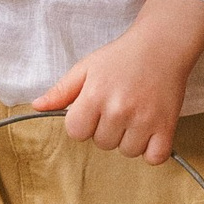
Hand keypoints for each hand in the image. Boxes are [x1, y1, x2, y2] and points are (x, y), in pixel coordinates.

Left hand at [32, 0, 203, 166]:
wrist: (161, 45)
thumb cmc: (121, 57)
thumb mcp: (86, 67)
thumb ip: (61, 90)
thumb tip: (37, 106)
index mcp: (94, 96)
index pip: (76, 132)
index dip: (83, 122)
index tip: (94, 108)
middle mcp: (118, 110)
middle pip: (102, 143)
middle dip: (106, 128)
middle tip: (119, 105)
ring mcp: (144, 120)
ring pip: (127, 151)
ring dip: (129, 138)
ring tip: (135, 113)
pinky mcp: (166, 127)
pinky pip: (154, 158)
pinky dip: (152, 149)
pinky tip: (150, 130)